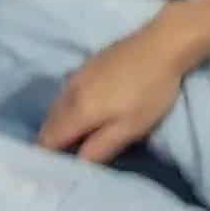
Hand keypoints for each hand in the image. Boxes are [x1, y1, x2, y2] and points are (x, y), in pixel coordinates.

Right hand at [36, 14, 197, 163]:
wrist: (162, 44)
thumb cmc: (150, 91)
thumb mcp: (130, 128)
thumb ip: (99, 148)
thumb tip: (77, 163)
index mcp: (77, 110)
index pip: (47, 140)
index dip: (50, 157)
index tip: (61, 166)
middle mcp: (69, 91)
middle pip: (48, 124)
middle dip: (53, 141)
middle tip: (70, 154)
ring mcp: (75, 74)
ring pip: (56, 107)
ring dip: (60, 123)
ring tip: (78, 135)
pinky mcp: (85, 64)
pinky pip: (66, 93)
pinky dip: (68, 107)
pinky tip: (86, 110)